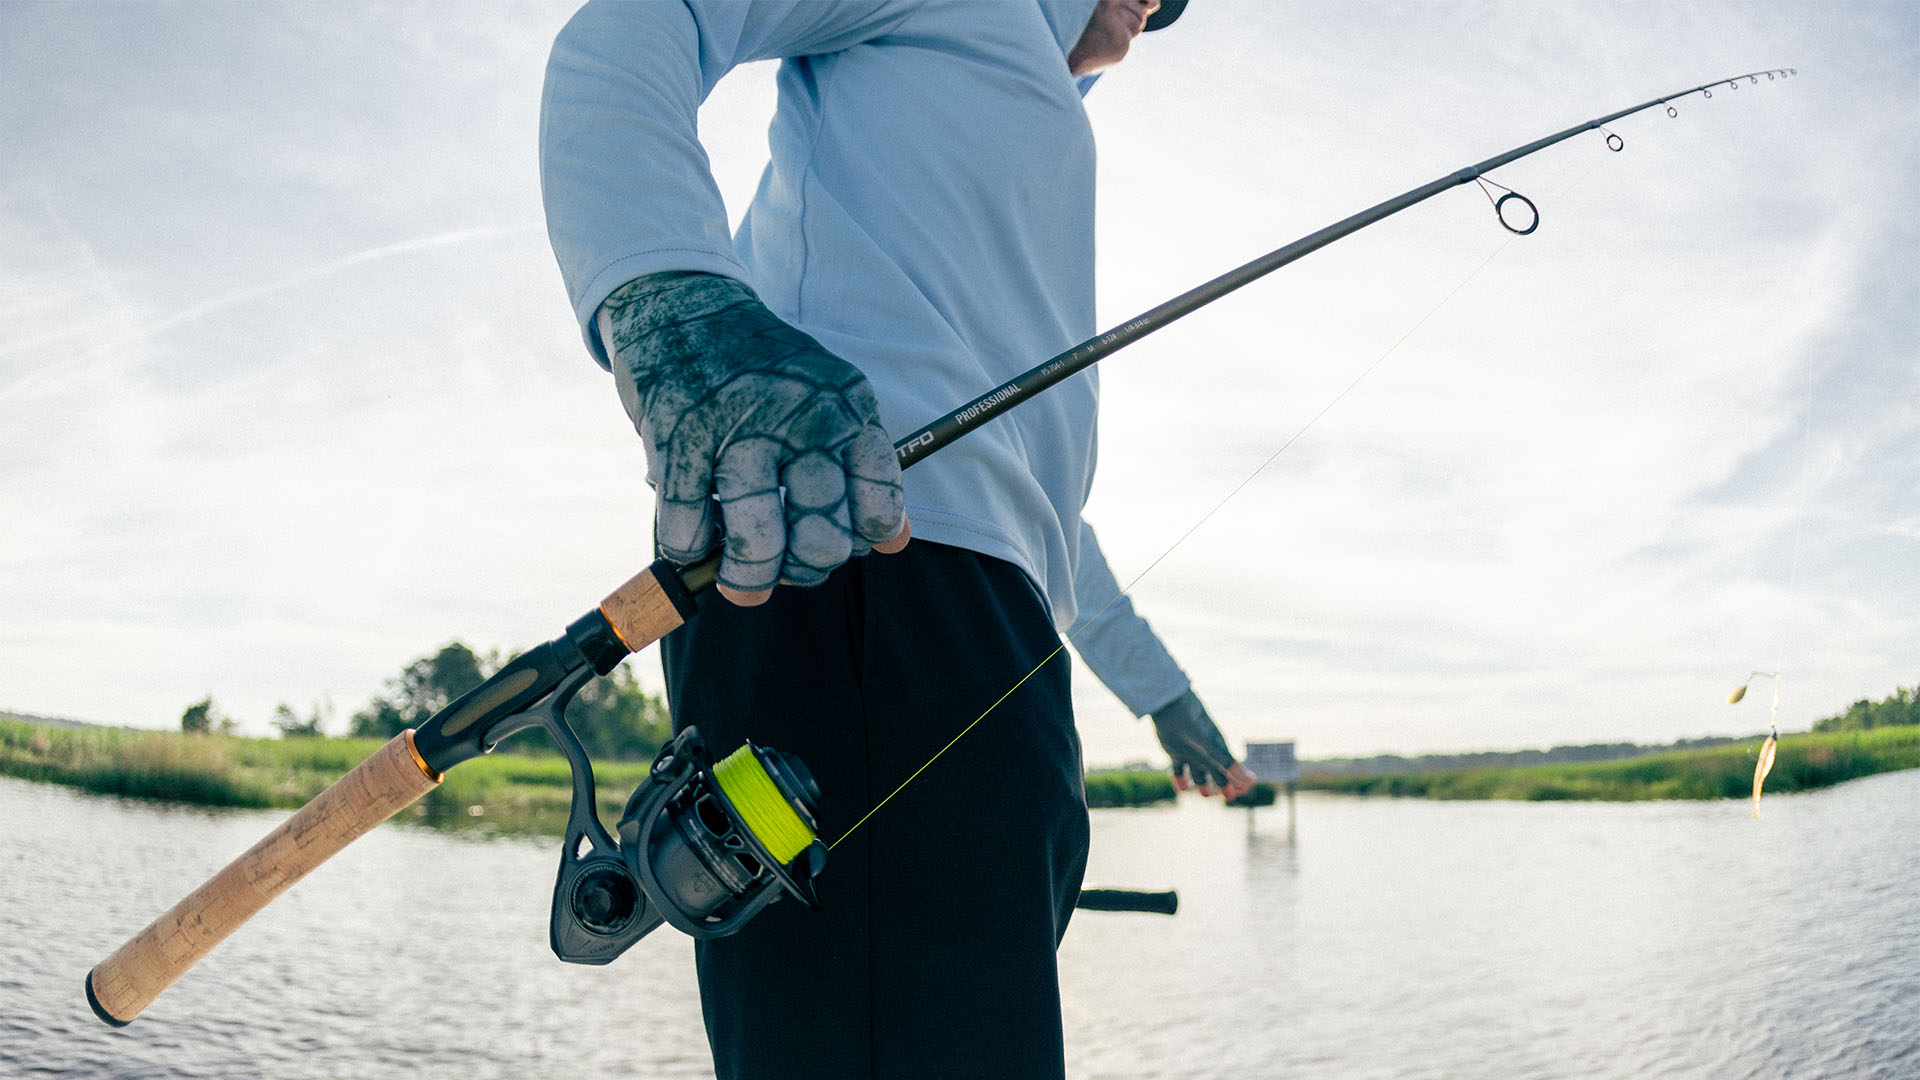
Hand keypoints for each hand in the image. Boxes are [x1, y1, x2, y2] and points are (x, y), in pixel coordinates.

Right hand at [600, 272, 908, 604]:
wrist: (684, 306)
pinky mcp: (680, 442)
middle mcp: (802, 422)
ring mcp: (739, 433)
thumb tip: (894, 542)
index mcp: (849, 412)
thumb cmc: (764, 370)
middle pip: (822, 538)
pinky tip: (694, 541)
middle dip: (803, 569)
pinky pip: (690, 530)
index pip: (879, 507)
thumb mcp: (833, 399)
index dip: (860, 542)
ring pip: (758, 545)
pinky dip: (689, 549)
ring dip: (747, 579)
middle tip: (784, 567)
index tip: (839, 542)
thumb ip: (864, 468)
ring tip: (741, 582)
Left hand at [1149, 689, 1256, 799]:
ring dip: (1203, 785)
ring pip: (1200, 773)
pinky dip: (1180, 780)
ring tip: (1204, 794)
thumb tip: (1252, 782)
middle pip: (1219, 773)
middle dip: (1225, 786)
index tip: (1241, 793)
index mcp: (1219, 751)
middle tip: (1228, 798)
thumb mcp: (1212, 749)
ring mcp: (1191, 753)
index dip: (1239, 782)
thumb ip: (1230, 766)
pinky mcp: (1175, 752)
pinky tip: (1181, 789)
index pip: (1234, 770)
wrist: (1170, 707)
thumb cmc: (1193, 726)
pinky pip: (1179, 770)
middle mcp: (1207, 753)